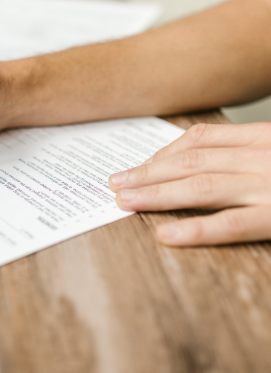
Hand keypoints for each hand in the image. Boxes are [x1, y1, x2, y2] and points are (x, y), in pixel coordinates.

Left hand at [108, 123, 270, 245]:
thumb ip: (245, 156)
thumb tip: (198, 165)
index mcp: (262, 138)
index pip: (202, 139)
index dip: (164, 153)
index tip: (140, 166)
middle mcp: (261, 157)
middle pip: (191, 162)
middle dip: (148, 173)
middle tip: (117, 183)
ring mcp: (268, 187)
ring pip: (200, 187)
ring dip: (156, 194)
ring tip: (125, 201)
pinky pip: (231, 224)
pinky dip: (195, 229)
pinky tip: (166, 234)